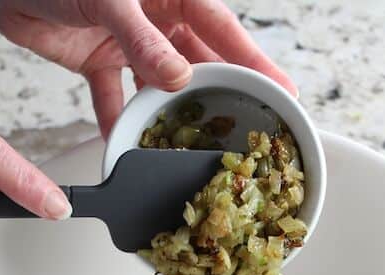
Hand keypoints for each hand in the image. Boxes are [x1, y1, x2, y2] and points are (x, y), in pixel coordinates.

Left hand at [0, 0, 296, 136]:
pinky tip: (126, 144)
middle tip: (244, 128)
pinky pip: (118, 99)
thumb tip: (178, 78)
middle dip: (219, 96)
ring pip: (161, 86)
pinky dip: (120, 121)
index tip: (283, 89)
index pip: (223, 31)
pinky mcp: (100, 61)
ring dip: (170, 114)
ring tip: (188, 144)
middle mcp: (156, 20)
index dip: (254, 62)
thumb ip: (142, 40)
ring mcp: (129, 43)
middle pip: (199, 64)